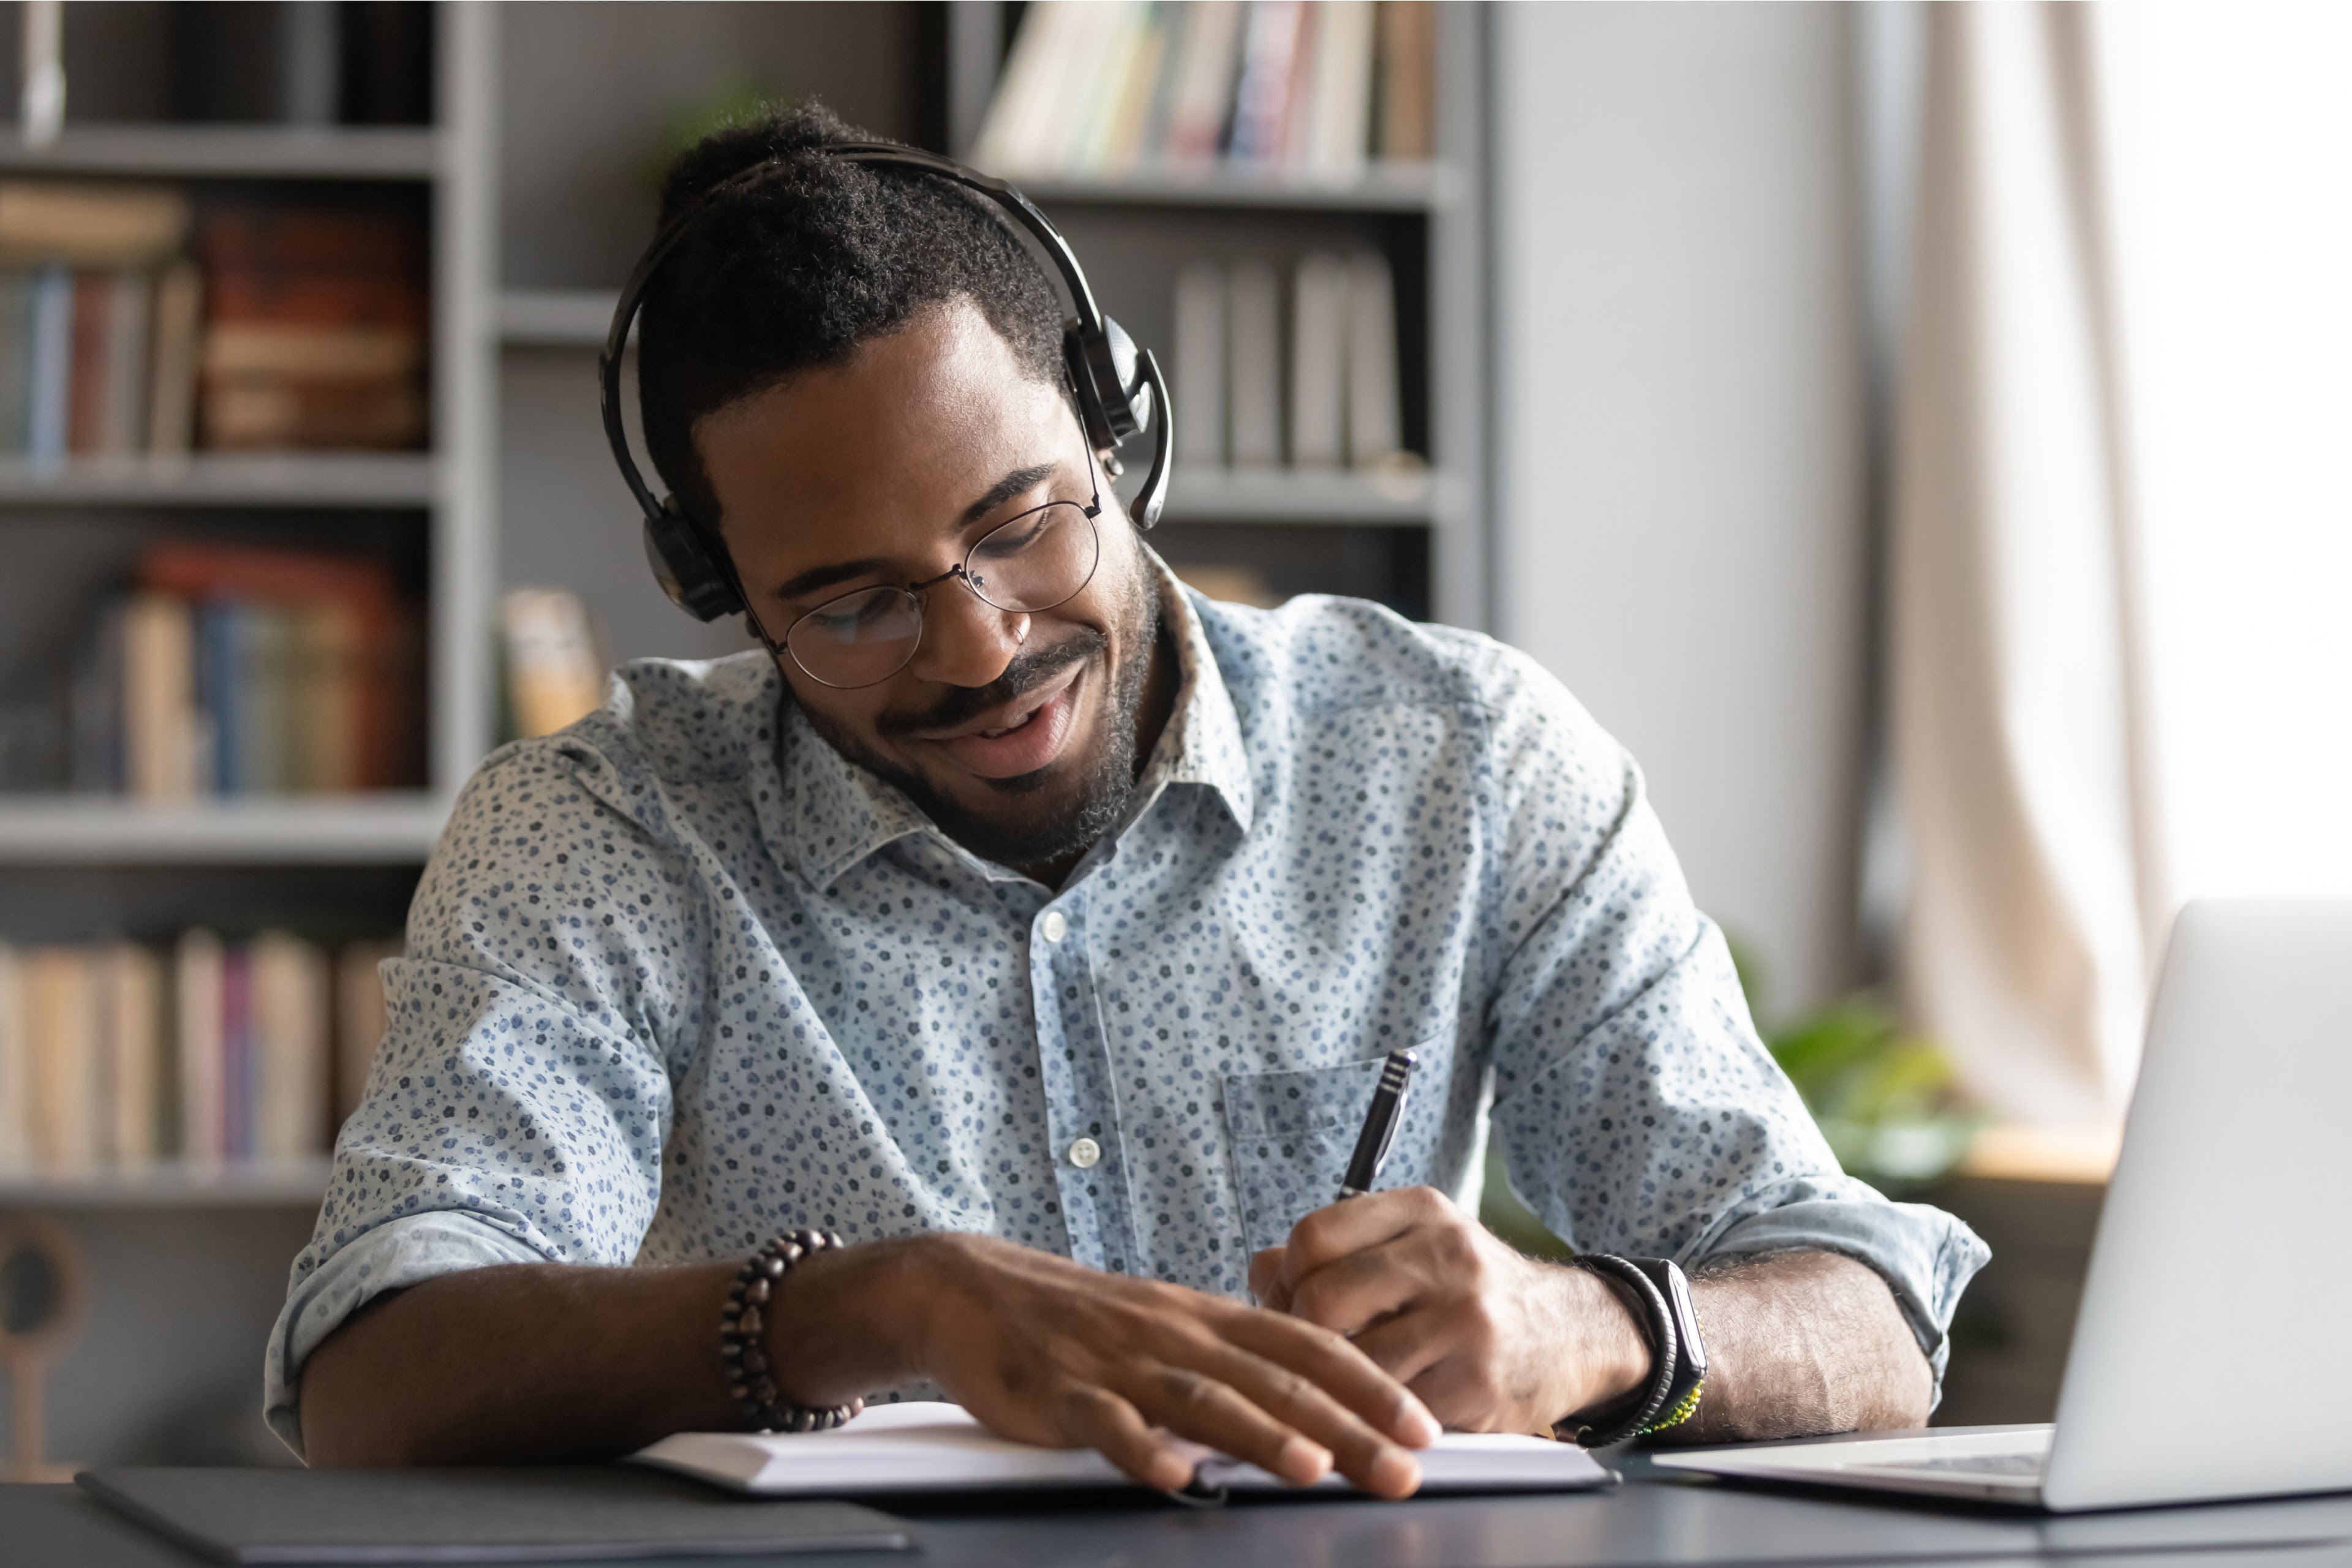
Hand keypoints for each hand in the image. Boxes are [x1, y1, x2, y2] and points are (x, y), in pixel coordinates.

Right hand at [772, 1232, 1438, 1496]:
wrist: (973, 1290)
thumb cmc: (1077, 1321)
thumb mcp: (1164, 1329)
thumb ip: (1228, 1366)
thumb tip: (1304, 1410)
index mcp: (1206, 1319)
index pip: (1307, 1346)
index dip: (1369, 1385)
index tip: (1422, 1426)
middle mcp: (1175, 1335)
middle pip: (1274, 1381)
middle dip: (1345, 1425)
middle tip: (1403, 1466)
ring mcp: (1120, 1364)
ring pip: (1203, 1398)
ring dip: (1261, 1435)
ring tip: (1312, 1468)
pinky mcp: (1063, 1394)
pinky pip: (1108, 1423)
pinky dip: (1145, 1449)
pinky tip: (1176, 1476)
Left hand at [1249, 1187, 1649, 1434]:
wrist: (1575, 1333)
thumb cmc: (1475, 1291)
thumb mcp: (1417, 1246)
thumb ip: (1340, 1251)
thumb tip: (1259, 1268)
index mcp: (1422, 1212)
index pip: (1314, 1235)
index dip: (1283, 1279)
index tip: (1285, 1305)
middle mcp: (1445, 1255)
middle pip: (1321, 1296)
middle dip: (1301, 1333)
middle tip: (1307, 1352)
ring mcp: (1464, 1319)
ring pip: (1350, 1358)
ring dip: (1333, 1379)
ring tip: (1339, 1381)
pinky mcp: (1475, 1381)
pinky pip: (1389, 1405)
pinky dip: (1372, 1413)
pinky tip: (1378, 1407)